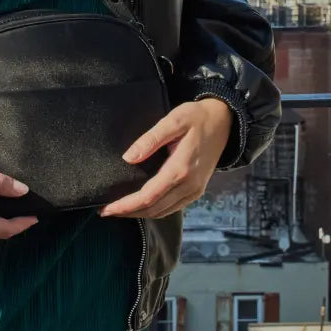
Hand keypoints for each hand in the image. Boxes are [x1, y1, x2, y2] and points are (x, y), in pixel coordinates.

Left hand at [101, 98, 232, 218]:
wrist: (225, 121)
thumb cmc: (197, 117)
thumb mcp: (173, 120)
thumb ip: (150, 139)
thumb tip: (128, 158)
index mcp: (180, 169)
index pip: (147, 197)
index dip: (125, 205)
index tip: (105, 208)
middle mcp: (188, 185)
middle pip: (153, 209)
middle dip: (127, 212)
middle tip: (105, 210)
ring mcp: (194, 190)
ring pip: (162, 212)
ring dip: (139, 214)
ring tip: (118, 210)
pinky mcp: (196, 190)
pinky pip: (172, 207)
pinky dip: (154, 210)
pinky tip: (141, 205)